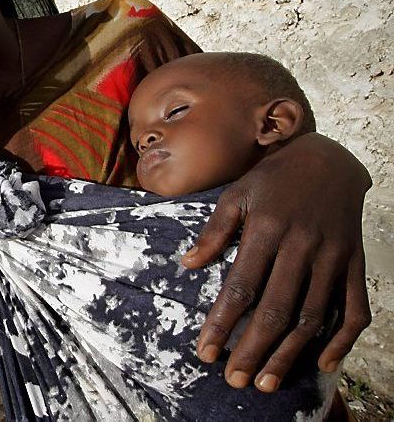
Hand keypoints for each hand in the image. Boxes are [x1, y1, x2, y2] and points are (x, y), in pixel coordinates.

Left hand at [182, 133, 371, 391]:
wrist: (328, 158)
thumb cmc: (272, 179)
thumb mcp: (236, 195)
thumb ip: (214, 232)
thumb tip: (187, 265)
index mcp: (267, 230)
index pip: (241, 287)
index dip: (221, 323)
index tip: (205, 353)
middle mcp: (302, 246)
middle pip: (276, 309)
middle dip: (253, 349)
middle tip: (235, 380)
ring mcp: (333, 256)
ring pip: (313, 315)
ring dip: (290, 354)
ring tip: (267, 382)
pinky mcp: (354, 262)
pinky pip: (355, 307)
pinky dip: (342, 339)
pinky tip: (323, 363)